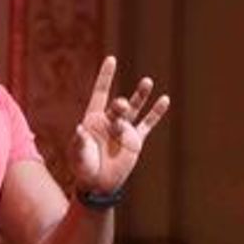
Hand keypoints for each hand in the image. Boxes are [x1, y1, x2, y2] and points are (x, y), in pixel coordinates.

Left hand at [70, 56, 170, 194]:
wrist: (98, 184)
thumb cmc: (83, 168)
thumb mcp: (78, 155)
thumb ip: (79, 142)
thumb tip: (79, 129)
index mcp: (93, 119)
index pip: (100, 93)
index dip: (105, 77)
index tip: (112, 59)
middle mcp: (109, 121)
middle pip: (118, 105)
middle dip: (121, 105)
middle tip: (122, 106)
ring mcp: (124, 129)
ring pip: (135, 109)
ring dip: (141, 96)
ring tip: (146, 81)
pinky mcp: (136, 140)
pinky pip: (147, 124)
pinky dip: (156, 112)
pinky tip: (164, 100)